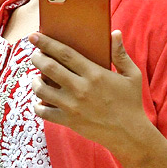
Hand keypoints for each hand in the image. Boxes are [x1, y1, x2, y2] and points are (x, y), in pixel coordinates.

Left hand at [28, 30, 149, 158]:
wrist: (129, 134)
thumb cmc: (131, 102)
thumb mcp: (132, 75)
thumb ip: (120, 54)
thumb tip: (114, 33)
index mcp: (95, 74)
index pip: (65, 54)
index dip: (47, 43)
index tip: (34, 36)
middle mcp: (80, 88)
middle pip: (49, 68)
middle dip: (37, 58)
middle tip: (35, 55)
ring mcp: (72, 106)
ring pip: (42, 89)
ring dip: (35, 81)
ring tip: (37, 78)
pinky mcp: (68, 121)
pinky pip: (43, 112)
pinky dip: (37, 105)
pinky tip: (40, 100)